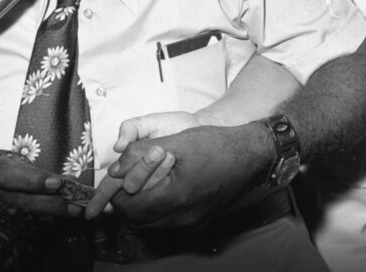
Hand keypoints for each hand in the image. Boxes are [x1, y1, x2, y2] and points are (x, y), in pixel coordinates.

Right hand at [0, 149, 73, 223]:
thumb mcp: (2, 160)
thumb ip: (27, 170)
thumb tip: (60, 182)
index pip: (6, 174)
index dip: (31, 179)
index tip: (57, 182)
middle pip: (15, 201)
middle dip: (49, 204)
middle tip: (74, 206)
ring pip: (15, 220)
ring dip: (46, 218)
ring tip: (70, 214)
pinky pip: (9, 232)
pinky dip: (32, 229)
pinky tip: (51, 226)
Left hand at [85, 123, 268, 227]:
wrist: (250, 153)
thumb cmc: (215, 143)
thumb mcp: (174, 142)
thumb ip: (140, 154)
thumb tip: (116, 167)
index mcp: (175, 196)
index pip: (131, 206)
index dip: (118, 193)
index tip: (116, 180)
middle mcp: (184, 216)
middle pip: (140, 219)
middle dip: (129, 201)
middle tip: (127, 182)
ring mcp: (193, 221)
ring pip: (154, 223)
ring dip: (144, 206)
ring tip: (145, 183)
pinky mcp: (201, 221)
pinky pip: (170, 222)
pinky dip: (160, 209)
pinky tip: (164, 189)